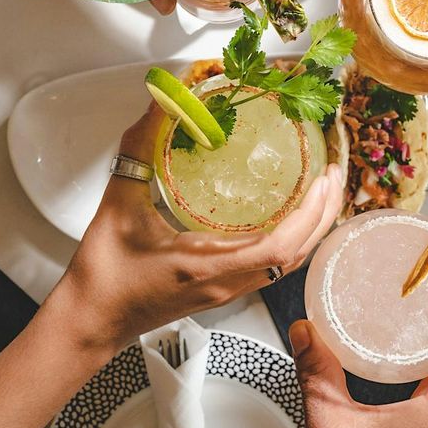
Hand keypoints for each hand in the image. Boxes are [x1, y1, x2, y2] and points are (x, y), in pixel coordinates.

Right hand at [58, 102, 342, 353]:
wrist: (91, 322)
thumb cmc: (103, 277)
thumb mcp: (117, 206)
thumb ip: (139, 151)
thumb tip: (160, 105)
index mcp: (206, 266)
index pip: (276, 249)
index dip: (308, 216)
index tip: (323, 182)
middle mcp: (226, 282)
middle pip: (295, 256)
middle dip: (324, 215)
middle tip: (335, 174)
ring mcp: (228, 289)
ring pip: (288, 263)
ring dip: (313, 228)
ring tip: (325, 190)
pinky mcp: (224, 289)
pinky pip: (272, 266)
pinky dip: (294, 240)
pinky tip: (295, 216)